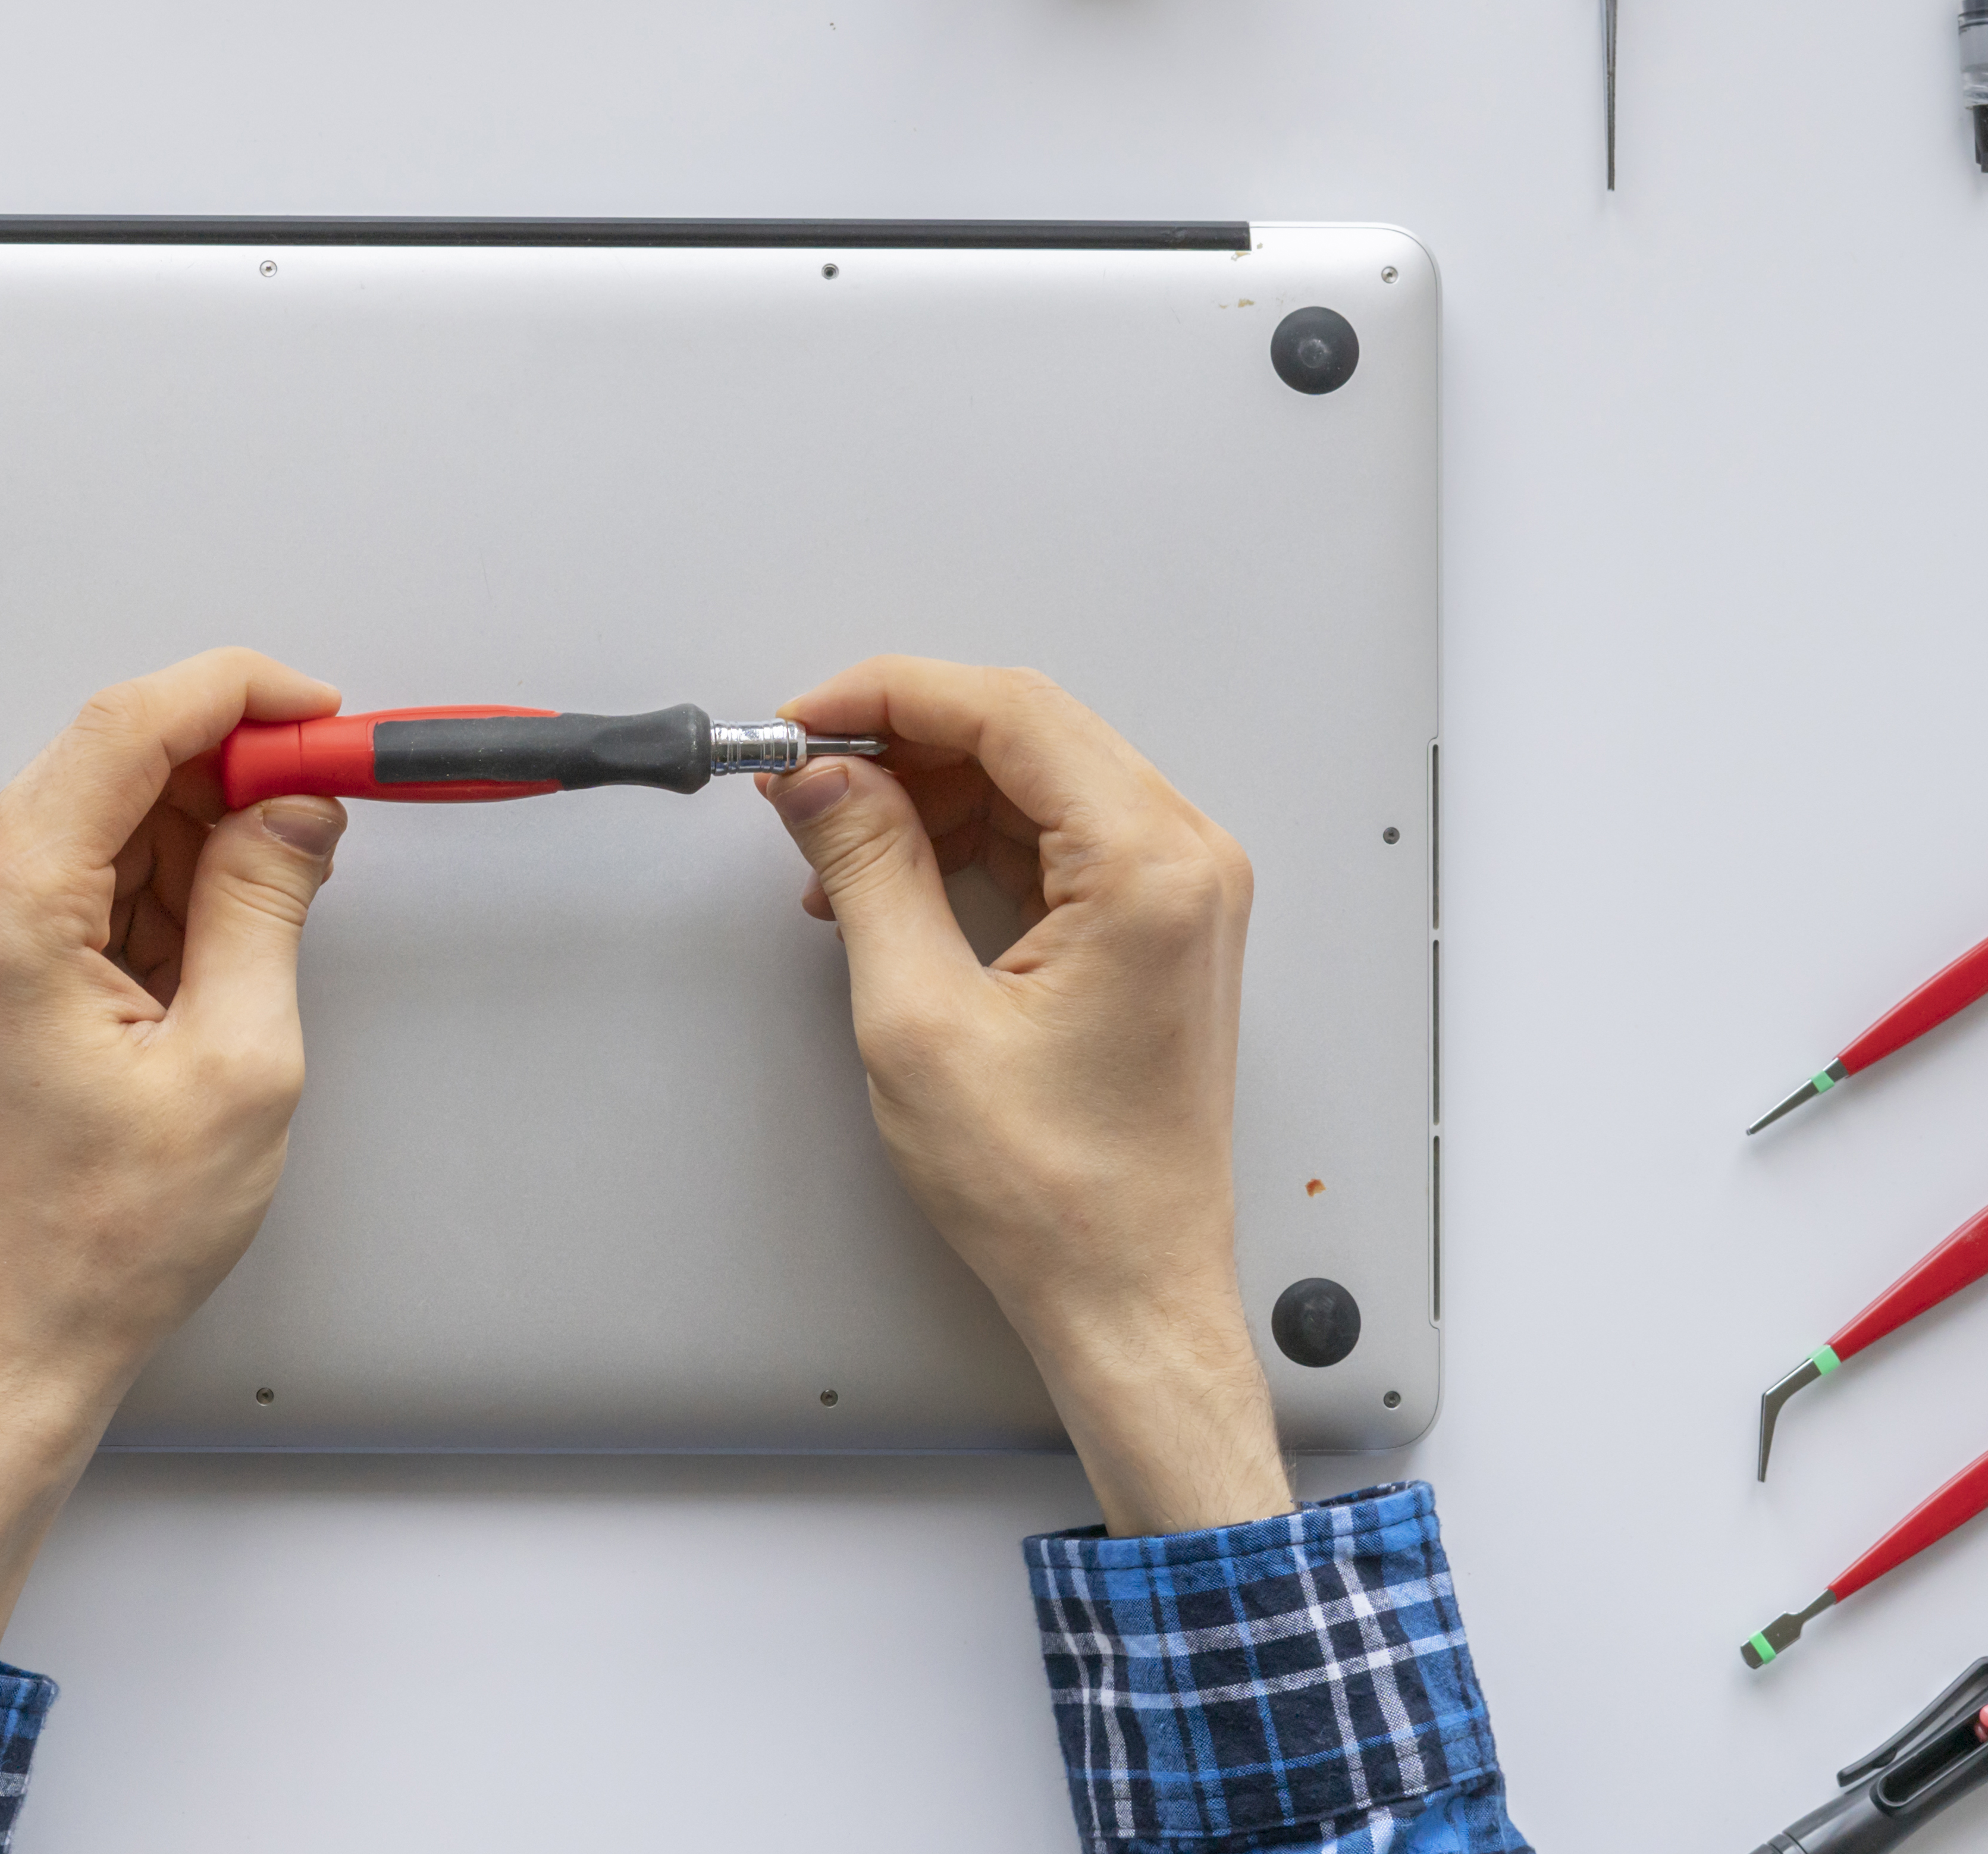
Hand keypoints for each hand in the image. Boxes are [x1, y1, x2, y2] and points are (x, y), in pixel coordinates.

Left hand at [0, 649, 349, 1663]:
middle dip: (233, 770)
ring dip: (203, 834)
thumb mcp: (236, 1062)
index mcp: (8, 912)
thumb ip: (266, 905)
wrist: (20, 1332)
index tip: (321, 716)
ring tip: (271, 918)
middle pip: (113, 758)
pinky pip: (88, 867)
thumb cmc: (103, 1237)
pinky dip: (166, 880)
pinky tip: (217, 946)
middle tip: (325, 810)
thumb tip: (294, 808)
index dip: (237, 695)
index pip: (124, 728)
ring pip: (107, 810)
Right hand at [760, 658, 1288, 1536]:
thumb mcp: (919, 1017)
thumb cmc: (1054, 1191)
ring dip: (929, 793)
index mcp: (1149, 869)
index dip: (888, 696)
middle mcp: (1185, 862)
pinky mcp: (1156, 927)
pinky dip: (967, 838)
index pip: (1010, 712)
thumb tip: (825, 779)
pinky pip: (1055, 836)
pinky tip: (891, 877)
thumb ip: (869, 868)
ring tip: (833, 844)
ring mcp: (1179, 893)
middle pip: (1028, 731)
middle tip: (804, 774)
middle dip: (902, 740)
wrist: (1127, 1291)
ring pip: (1036, 779)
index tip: (802, 720)